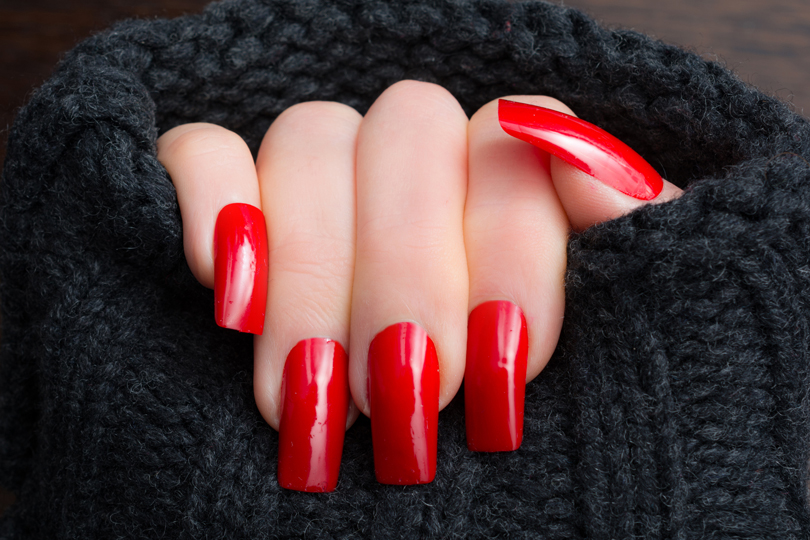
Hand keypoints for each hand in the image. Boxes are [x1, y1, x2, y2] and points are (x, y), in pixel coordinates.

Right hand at [156, 80, 682, 491]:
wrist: (458, 500)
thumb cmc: (543, 415)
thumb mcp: (613, 329)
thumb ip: (627, 236)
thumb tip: (589, 161)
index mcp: (507, 173)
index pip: (511, 142)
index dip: (510, 251)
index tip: (504, 375)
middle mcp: (416, 160)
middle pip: (405, 133)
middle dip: (405, 276)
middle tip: (406, 406)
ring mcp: (322, 172)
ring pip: (310, 140)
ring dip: (312, 275)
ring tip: (307, 405)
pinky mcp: (228, 198)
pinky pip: (203, 152)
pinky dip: (212, 205)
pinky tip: (224, 293)